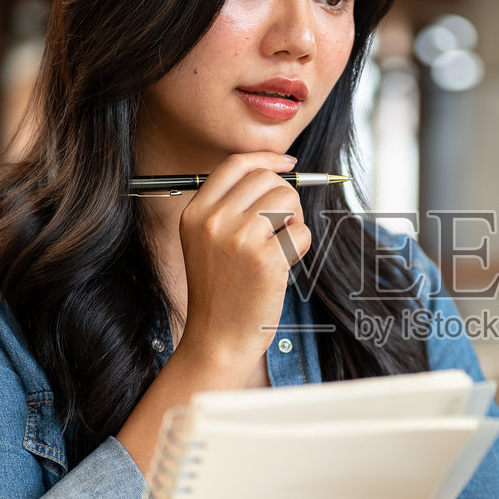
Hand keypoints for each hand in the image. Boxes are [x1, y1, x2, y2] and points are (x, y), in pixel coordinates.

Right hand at [174, 152, 309, 372]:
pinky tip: (284, 265)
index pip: (236, 165)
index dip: (267, 159)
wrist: (217, 339)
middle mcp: (214, 221)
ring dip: (294, 221)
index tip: (288, 164)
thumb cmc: (220, 292)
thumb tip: (276, 173)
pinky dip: (301, 247)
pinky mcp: (266, 259)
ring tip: (280, 246)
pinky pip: (302, 232)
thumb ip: (230, 208)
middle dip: (286, 198)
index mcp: (196, 213)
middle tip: (283, 226)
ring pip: (288, 200)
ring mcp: (239, 238)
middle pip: (267, 179)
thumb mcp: (206, 242)